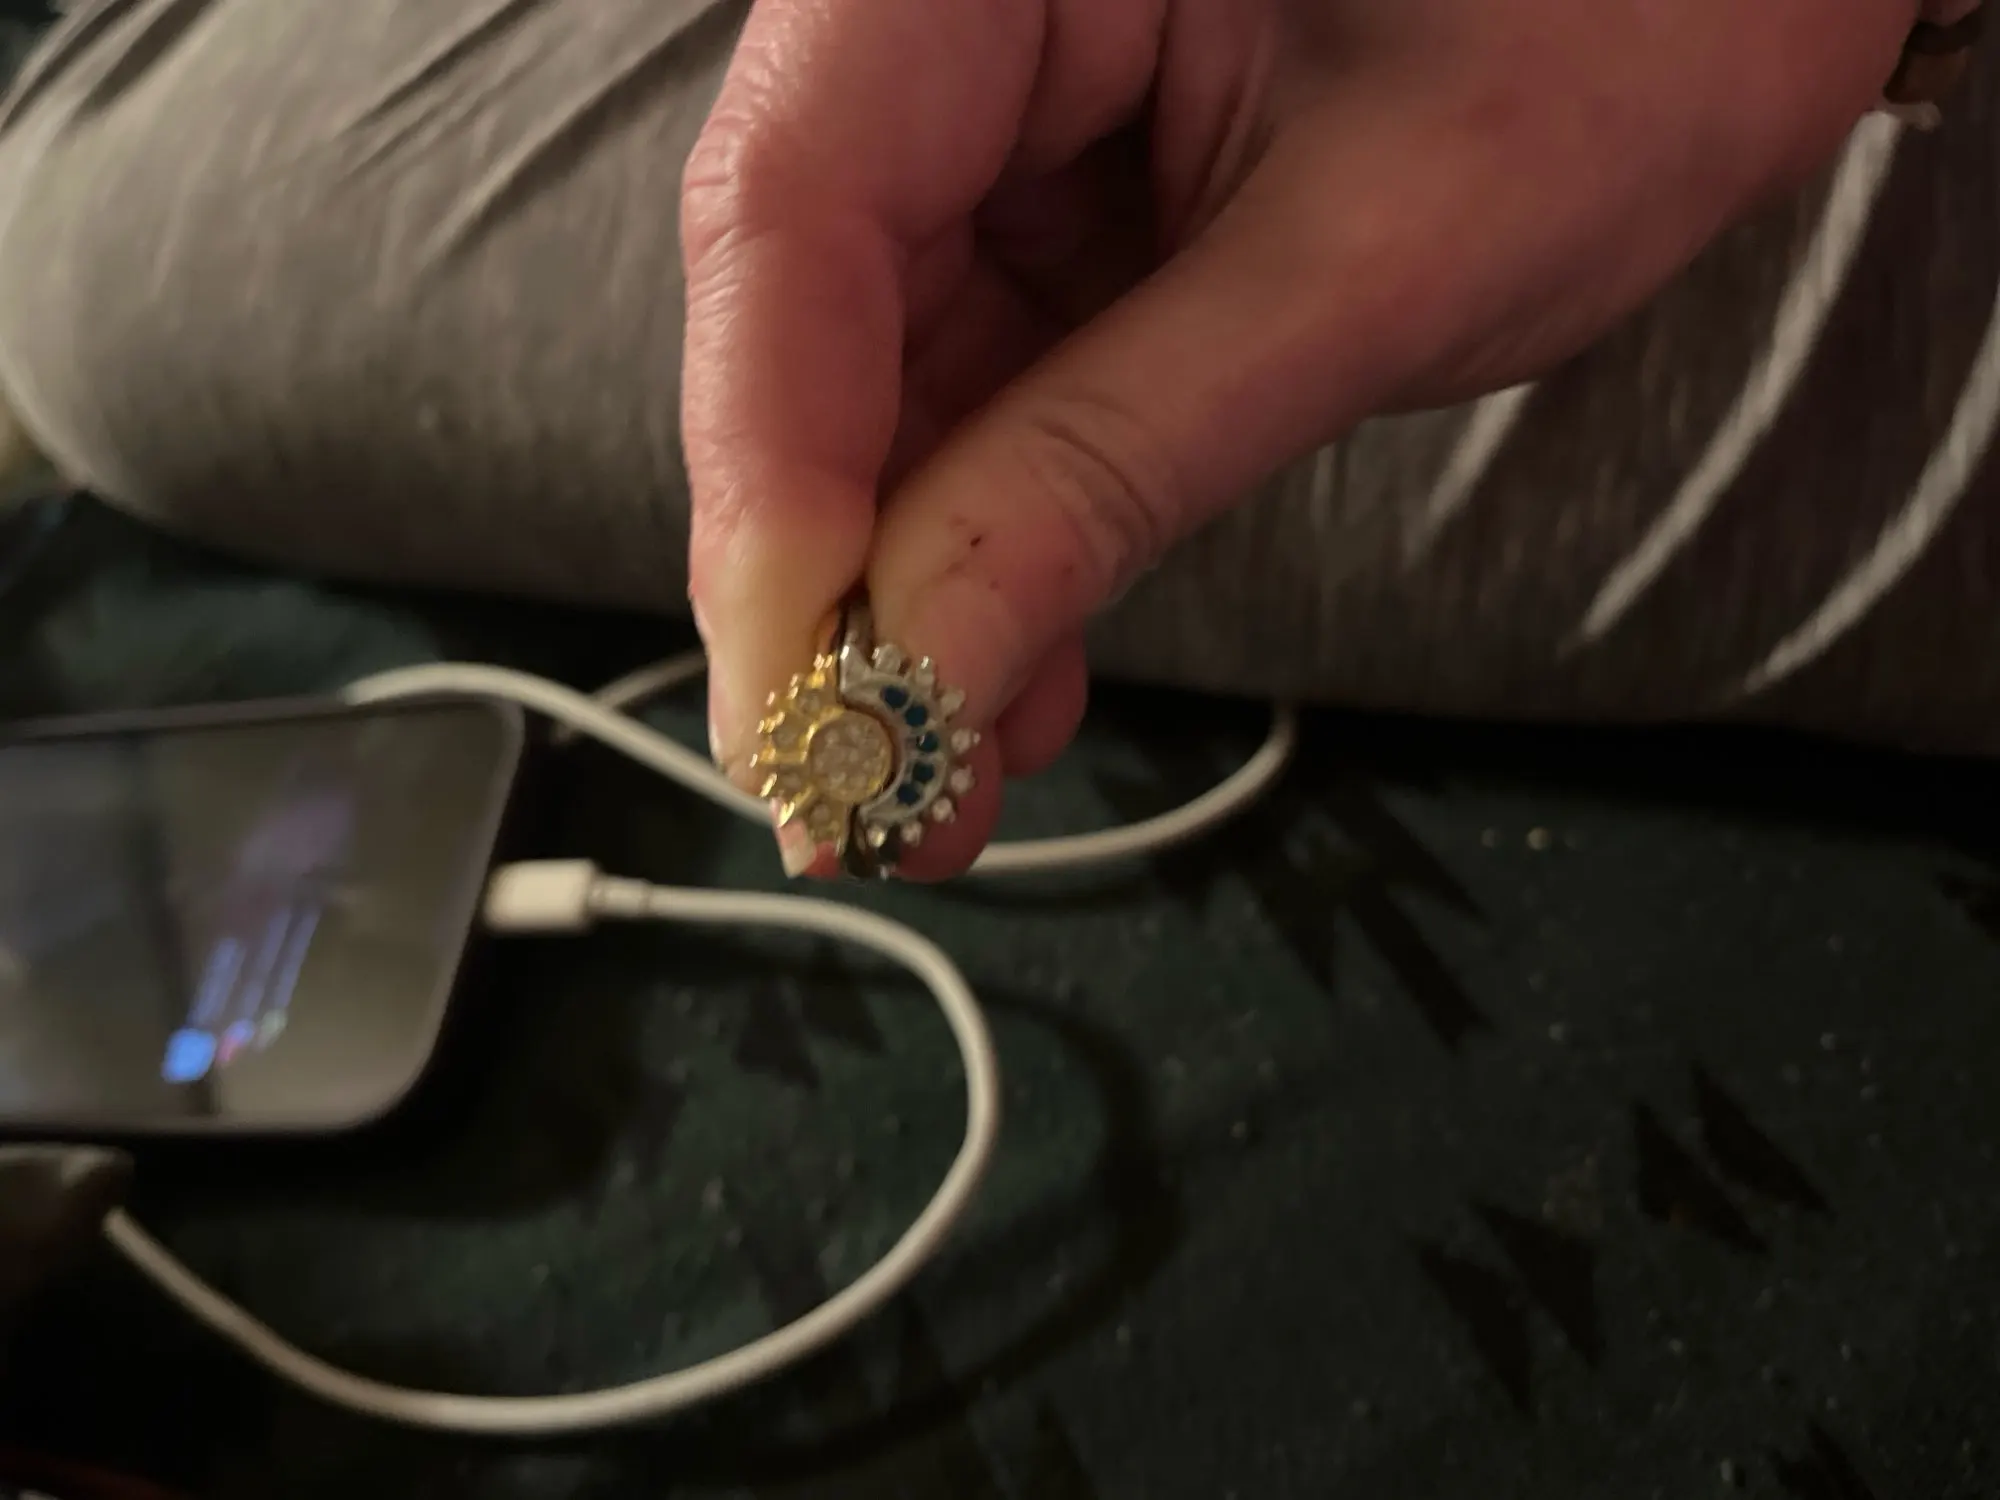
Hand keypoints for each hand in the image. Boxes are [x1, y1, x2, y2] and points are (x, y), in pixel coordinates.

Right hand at [681, 0, 1910, 876]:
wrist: (1723, 1)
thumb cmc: (1614, 39)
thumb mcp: (1368, 262)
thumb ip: (1118, 456)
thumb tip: (925, 667)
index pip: (793, 198)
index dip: (773, 461)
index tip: (800, 680)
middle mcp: (956, 25)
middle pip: (800, 312)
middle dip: (829, 574)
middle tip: (850, 785)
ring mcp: (994, 130)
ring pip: (871, 388)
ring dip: (909, 599)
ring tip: (941, 780)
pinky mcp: (1046, 226)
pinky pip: (970, 403)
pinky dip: (990, 556)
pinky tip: (1008, 685)